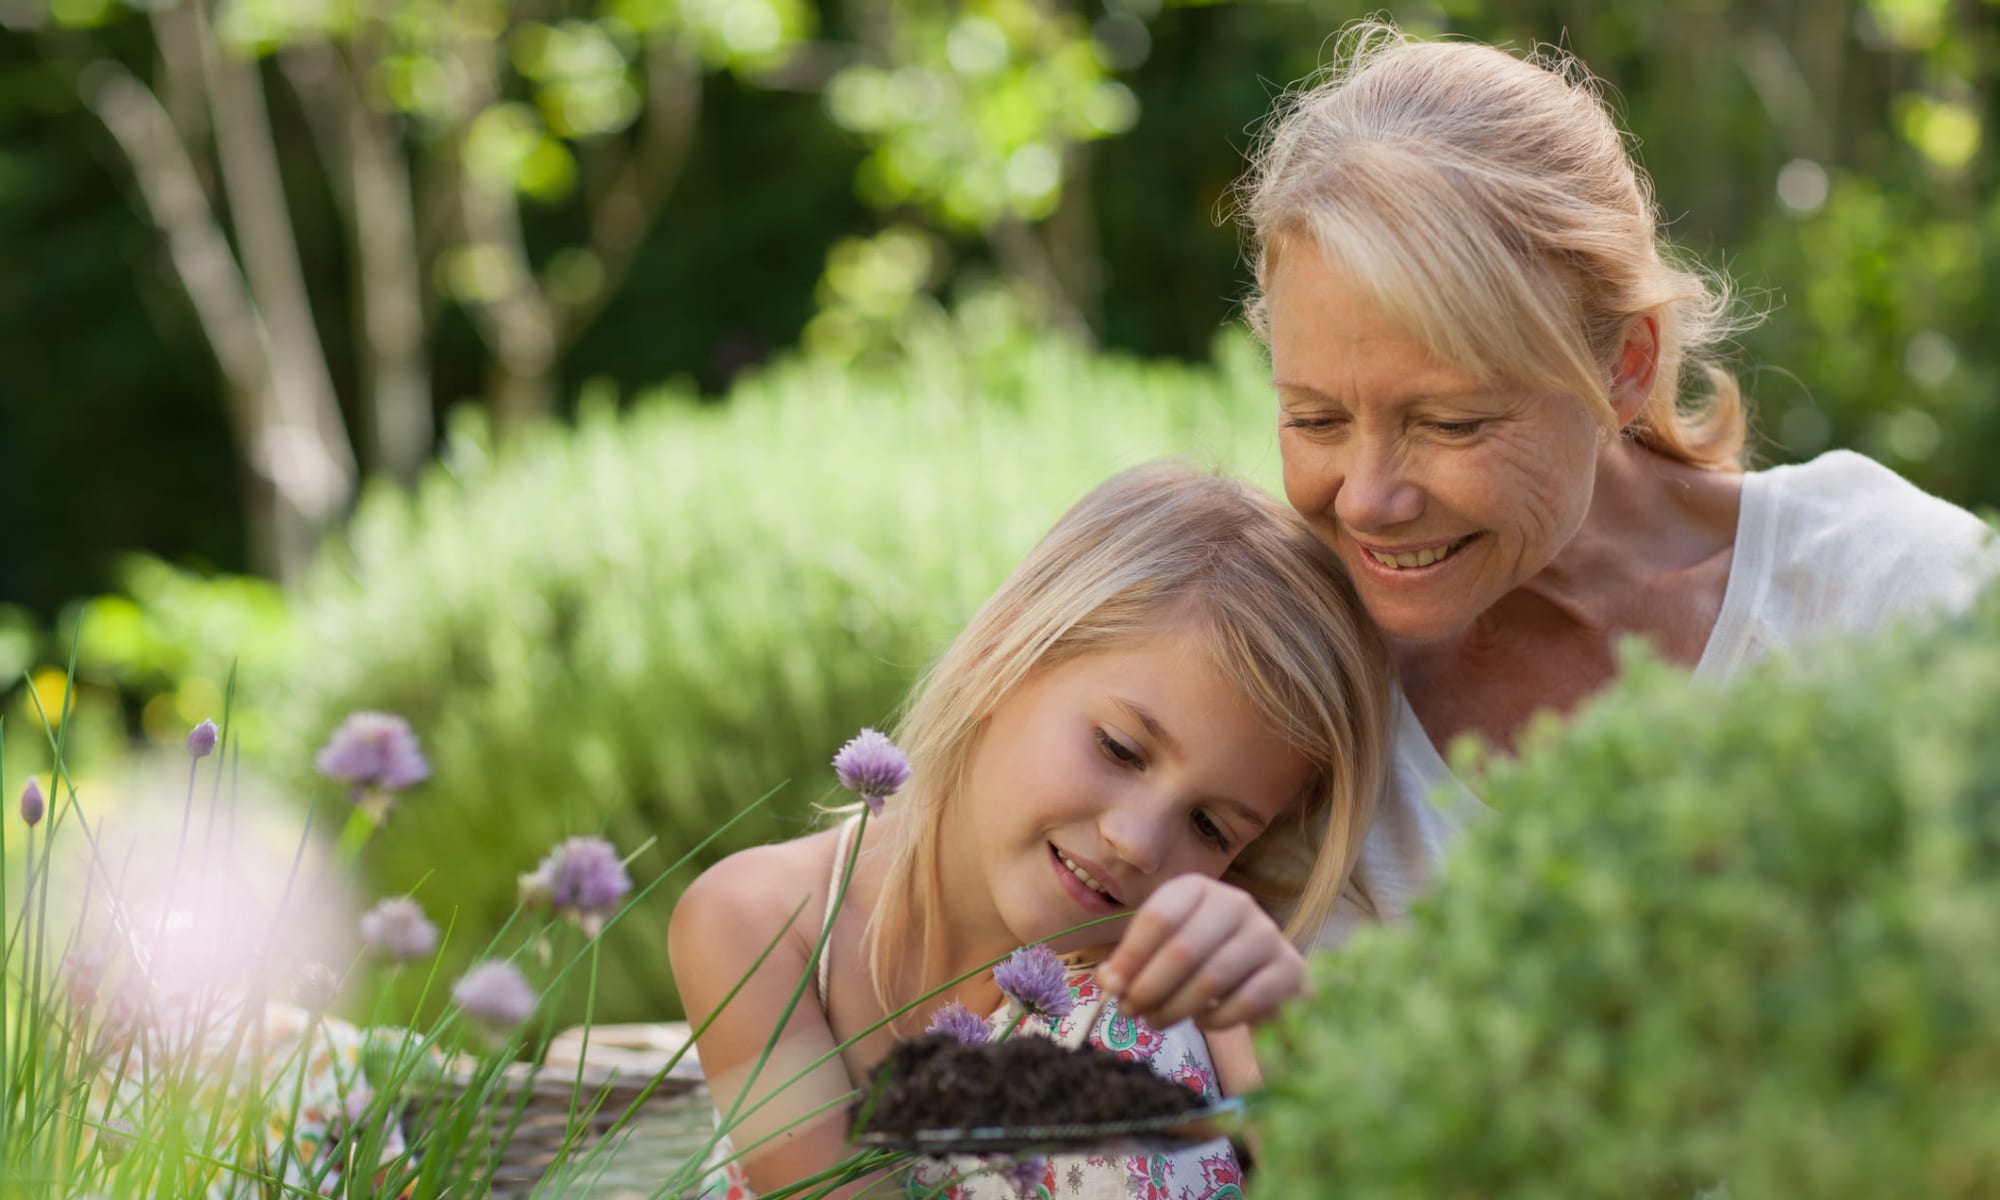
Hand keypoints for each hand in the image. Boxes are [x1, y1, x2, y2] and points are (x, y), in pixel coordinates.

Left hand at [1096, 875, 1305, 1030]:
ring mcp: (1267, 934)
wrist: (1262, 977)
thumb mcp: (1162, 951)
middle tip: (1131, 1012)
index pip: (1157, 918)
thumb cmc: (1201, 960)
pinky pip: (1245, 1001)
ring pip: (1212, 977)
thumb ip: (1132, 963)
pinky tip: (1202, 1020)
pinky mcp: (1289, 969)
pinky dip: (1216, 1018)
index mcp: (1197, 888)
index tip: (1111, 987)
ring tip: (1157, 1021)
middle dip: (1149, 987)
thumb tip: (1109, 981)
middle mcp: (1236, 902)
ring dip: (1176, 1007)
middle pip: (1183, 949)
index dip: (1130, 956)